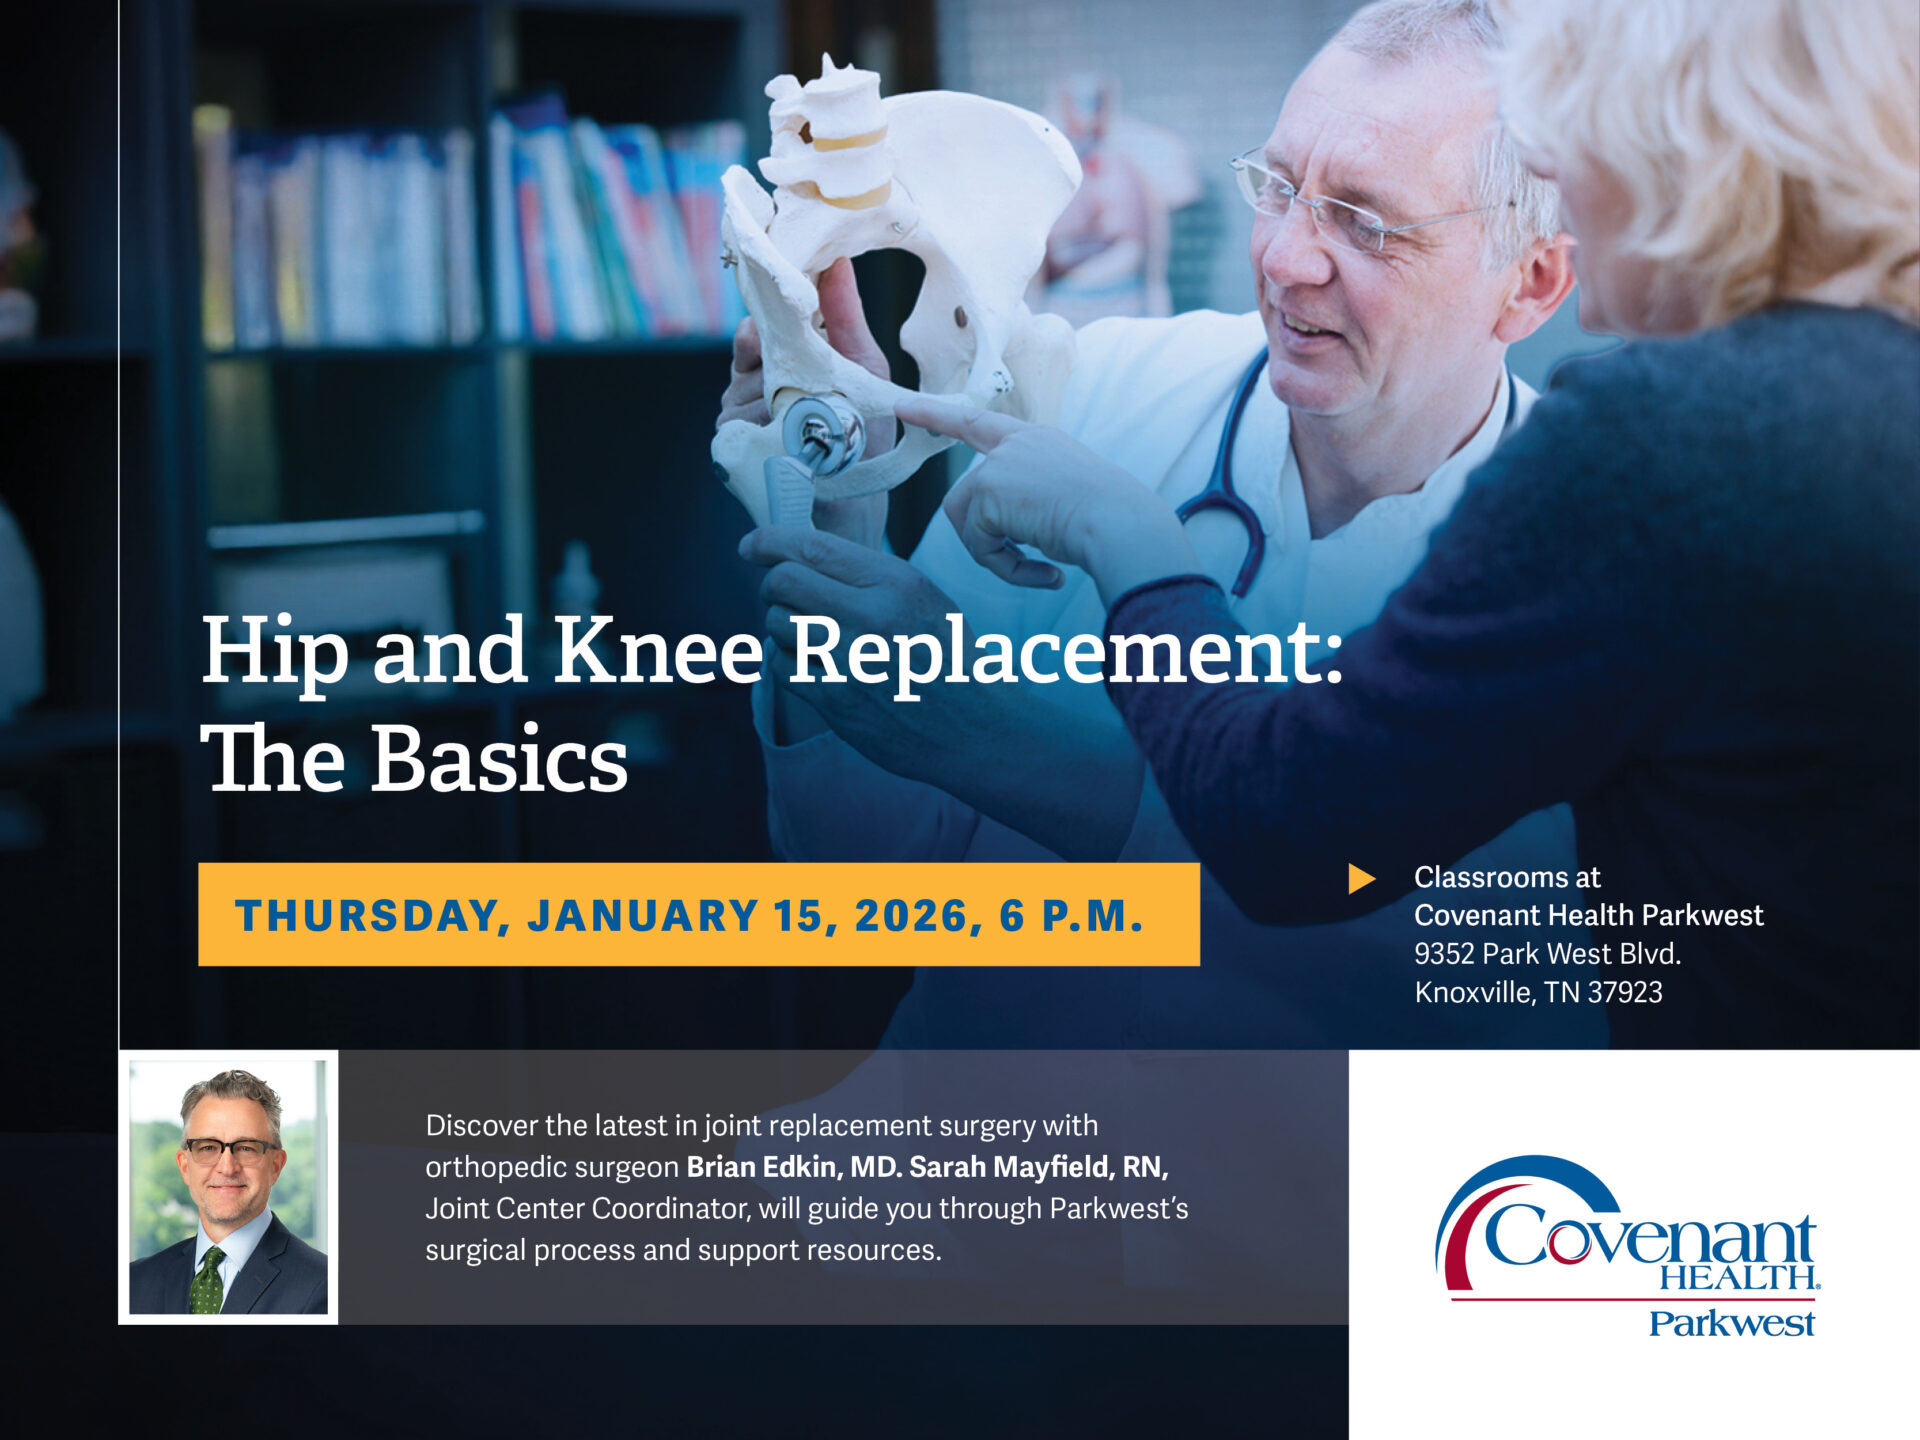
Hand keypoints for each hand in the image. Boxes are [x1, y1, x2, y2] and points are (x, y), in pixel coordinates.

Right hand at [718, 259, 893, 547]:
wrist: (855, 498)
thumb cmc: (862, 430)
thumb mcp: (862, 364)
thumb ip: (844, 315)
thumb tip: (837, 260)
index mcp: (781, 359)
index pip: (757, 326)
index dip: (765, 320)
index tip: (777, 319)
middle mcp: (752, 384)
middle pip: (747, 351)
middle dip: (775, 357)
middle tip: (800, 370)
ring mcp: (737, 414)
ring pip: (742, 387)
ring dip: (777, 396)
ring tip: (809, 416)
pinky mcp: (730, 443)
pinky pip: (738, 418)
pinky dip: (766, 422)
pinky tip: (788, 433)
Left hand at [738, 523, 1147, 859]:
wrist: (978, 729)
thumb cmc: (950, 658)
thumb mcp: (923, 598)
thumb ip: (867, 576)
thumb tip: (801, 554)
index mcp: (896, 582)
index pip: (810, 547)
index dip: (768, 542)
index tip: (752, 546)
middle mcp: (872, 616)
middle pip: (783, 583)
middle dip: (775, 586)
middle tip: (786, 596)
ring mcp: (851, 661)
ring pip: (777, 624)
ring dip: (782, 626)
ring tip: (808, 635)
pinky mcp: (837, 701)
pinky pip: (782, 667)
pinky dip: (788, 662)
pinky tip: (812, 665)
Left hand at [899, 395, 1198, 607]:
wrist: (1122, 525)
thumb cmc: (1112, 521)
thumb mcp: (1070, 500)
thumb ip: (1030, 503)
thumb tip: (1002, 534)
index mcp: (1040, 442)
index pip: (979, 423)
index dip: (939, 415)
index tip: (904, 406)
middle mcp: (1017, 444)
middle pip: (966, 495)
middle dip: (978, 537)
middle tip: (1018, 566)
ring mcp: (1000, 464)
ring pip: (969, 524)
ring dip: (999, 556)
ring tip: (1041, 569)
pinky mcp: (989, 489)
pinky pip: (979, 543)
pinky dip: (1006, 567)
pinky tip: (1045, 572)